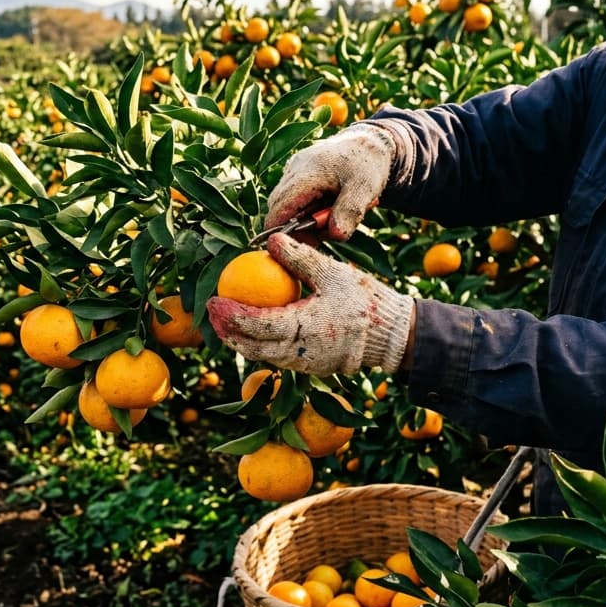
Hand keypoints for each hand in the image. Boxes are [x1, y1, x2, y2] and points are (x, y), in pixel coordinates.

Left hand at [206, 234, 412, 375]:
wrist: (393, 335)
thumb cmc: (364, 300)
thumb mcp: (331, 273)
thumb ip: (299, 258)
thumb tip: (271, 239)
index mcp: (303, 329)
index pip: (257, 326)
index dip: (231, 316)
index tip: (214, 302)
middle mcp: (300, 353)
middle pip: (252, 347)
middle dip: (228, 332)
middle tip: (212, 312)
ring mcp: (305, 364)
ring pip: (263, 356)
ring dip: (241, 341)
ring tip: (226, 322)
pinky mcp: (311, 367)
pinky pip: (278, 357)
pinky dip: (261, 345)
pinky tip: (254, 329)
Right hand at [266, 122, 397, 239]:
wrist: (369, 142)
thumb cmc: (368, 163)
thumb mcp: (365, 188)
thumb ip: (349, 212)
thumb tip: (335, 235)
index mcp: (306, 174)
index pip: (279, 209)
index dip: (282, 232)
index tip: (303, 246)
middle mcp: (293, 170)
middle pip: (278, 209)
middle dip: (298, 227)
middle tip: (327, 230)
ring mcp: (293, 171)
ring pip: (286, 205)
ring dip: (305, 218)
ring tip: (333, 214)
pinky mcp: (297, 174)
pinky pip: (293, 198)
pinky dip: (308, 209)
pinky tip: (328, 205)